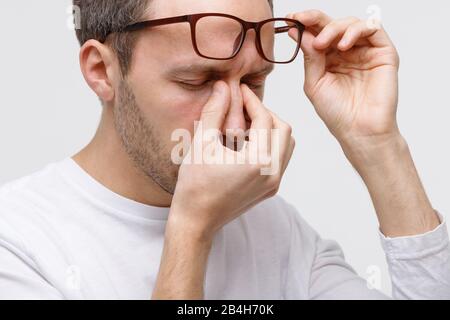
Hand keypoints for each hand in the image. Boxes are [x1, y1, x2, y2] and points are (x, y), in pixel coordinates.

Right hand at [169, 81, 294, 240]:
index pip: (265, 119)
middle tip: (243, 107)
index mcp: (257, 161)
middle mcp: (272, 173)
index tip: (239, 90)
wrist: (196, 221)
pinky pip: (280, 158)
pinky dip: (270, 144)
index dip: (252, 100)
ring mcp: (274, 183)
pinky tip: (247, 142)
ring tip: (246, 124)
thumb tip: (223, 86)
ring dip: (271, 128)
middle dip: (265, 112)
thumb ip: (214, 111)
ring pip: (286, 144)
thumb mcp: (201, 144)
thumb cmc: (194, 185)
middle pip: (283, 129)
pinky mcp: (270, 189)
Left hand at [288, 10, 399, 152]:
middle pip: (333, 24)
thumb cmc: (337, 113)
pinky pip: (373, 29)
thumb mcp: (315, 82)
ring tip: (322, 43)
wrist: (359, 130)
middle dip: (315, 19)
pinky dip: (356, 30)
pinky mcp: (384, 52)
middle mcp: (347, 52)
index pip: (317, 33)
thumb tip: (298, 32)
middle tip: (301, 21)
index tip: (290, 17)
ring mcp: (366, 51)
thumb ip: (310, 56)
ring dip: (334, 27)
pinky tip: (343, 45)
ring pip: (351, 23)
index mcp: (329, 59)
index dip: (305, 22)